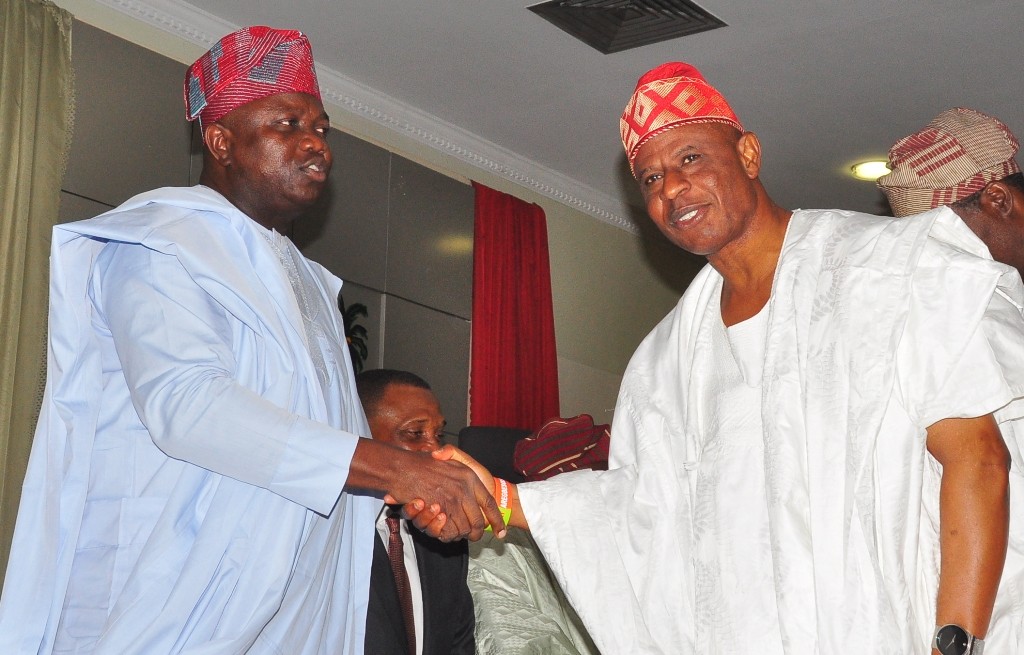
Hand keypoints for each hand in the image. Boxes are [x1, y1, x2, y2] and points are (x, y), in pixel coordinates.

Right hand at [349, 439, 504, 541]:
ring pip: (463, 529)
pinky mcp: (439, 513)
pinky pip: (448, 531)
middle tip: (474, 535)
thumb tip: (459, 466)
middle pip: (478, 522)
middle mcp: (464, 491)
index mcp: (470, 478)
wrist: (400, 468)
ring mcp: (451, 503)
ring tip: (454, 530)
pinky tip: (442, 526)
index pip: (490, 503)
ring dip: (459, 534)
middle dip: (476, 533)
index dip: (496, 519)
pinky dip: (446, 533)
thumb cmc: (425, 462)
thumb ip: (453, 454)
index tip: (501, 534)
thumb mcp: (447, 454)